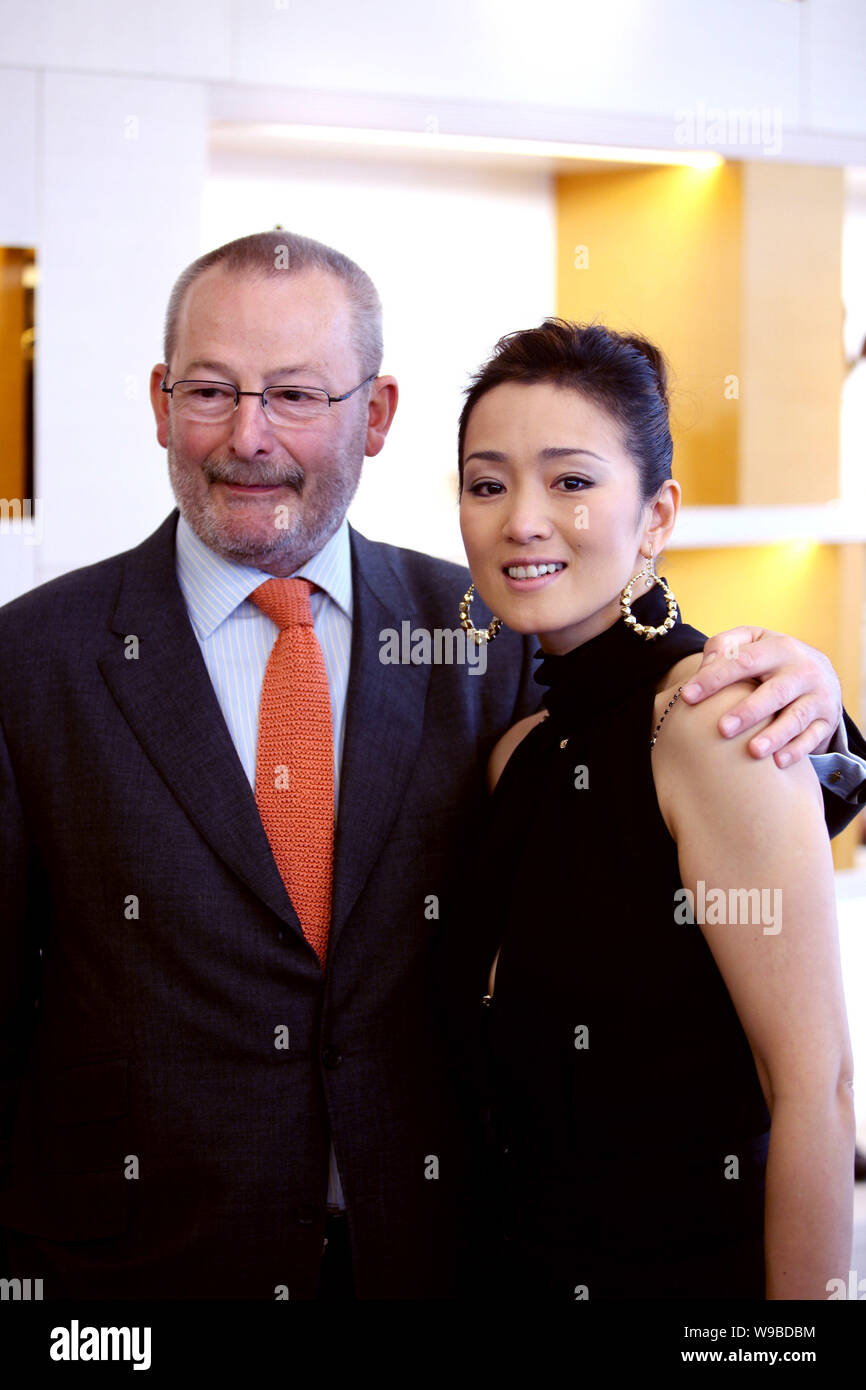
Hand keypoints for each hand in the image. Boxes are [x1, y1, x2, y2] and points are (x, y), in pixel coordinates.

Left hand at [680, 628, 841, 765]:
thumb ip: (725, 645)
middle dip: (749, 711)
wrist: (821, 673)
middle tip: (722, 729)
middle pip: (775, 691)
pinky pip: (813, 737)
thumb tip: (705, 664)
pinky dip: (797, 751)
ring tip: (752, 751)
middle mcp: (804, 670)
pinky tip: (778, 763)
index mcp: (780, 648)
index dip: (715, 677)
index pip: (744, 660)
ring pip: (796, 717)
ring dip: (775, 735)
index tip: (688, 696)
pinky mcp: (827, 721)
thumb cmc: (771, 660)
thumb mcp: (753, 642)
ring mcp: (818, 697)